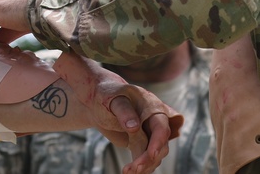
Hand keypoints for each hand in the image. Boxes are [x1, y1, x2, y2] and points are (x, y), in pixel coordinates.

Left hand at [53, 51, 182, 173]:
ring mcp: (148, 133)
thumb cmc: (106, 94)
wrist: (98, 100)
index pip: (161, 127)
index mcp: (152, 106)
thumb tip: (134, 128)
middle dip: (148, 159)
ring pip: (155, 155)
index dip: (158, 142)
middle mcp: (154, 121)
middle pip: (160, 145)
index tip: (151, 155)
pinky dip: (139, 167)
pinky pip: (145, 158)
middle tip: (133, 169)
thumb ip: (124, 111)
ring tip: (127, 171)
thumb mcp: (113, 99)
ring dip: (144, 166)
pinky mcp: (140, 142)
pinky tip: (127, 171)